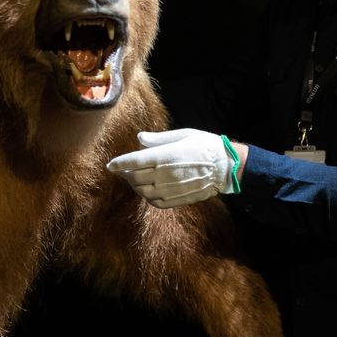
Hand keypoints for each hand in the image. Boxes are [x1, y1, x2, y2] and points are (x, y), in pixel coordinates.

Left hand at [106, 128, 239, 207]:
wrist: (225, 167)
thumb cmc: (205, 146)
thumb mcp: (183, 135)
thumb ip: (159, 139)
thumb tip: (139, 139)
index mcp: (165, 156)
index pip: (134, 161)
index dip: (119, 163)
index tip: (110, 165)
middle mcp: (165, 174)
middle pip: (135, 177)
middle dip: (126, 174)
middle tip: (124, 169)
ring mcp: (171, 189)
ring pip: (143, 191)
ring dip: (135, 186)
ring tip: (135, 179)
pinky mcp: (177, 199)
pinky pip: (155, 202)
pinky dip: (147, 197)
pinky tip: (148, 190)